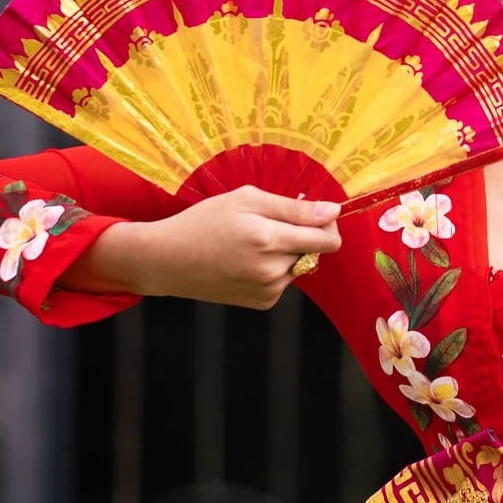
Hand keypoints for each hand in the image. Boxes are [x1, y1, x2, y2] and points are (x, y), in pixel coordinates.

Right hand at [78, 187, 341, 309]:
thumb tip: (333, 211)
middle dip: (301, 235)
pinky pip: (284, 280)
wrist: (168, 261)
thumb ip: (293, 208)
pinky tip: (247, 261)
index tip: (316, 212)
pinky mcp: (262, 303)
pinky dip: (274, 269)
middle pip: (314, 251)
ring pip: (299, 265)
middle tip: (268, 224)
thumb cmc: (204, 222)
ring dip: (287, 253)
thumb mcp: (246, 200)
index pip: (327, 239)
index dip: (328, 223)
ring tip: (252, 243)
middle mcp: (272, 271)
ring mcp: (268, 290)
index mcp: (269, 240)